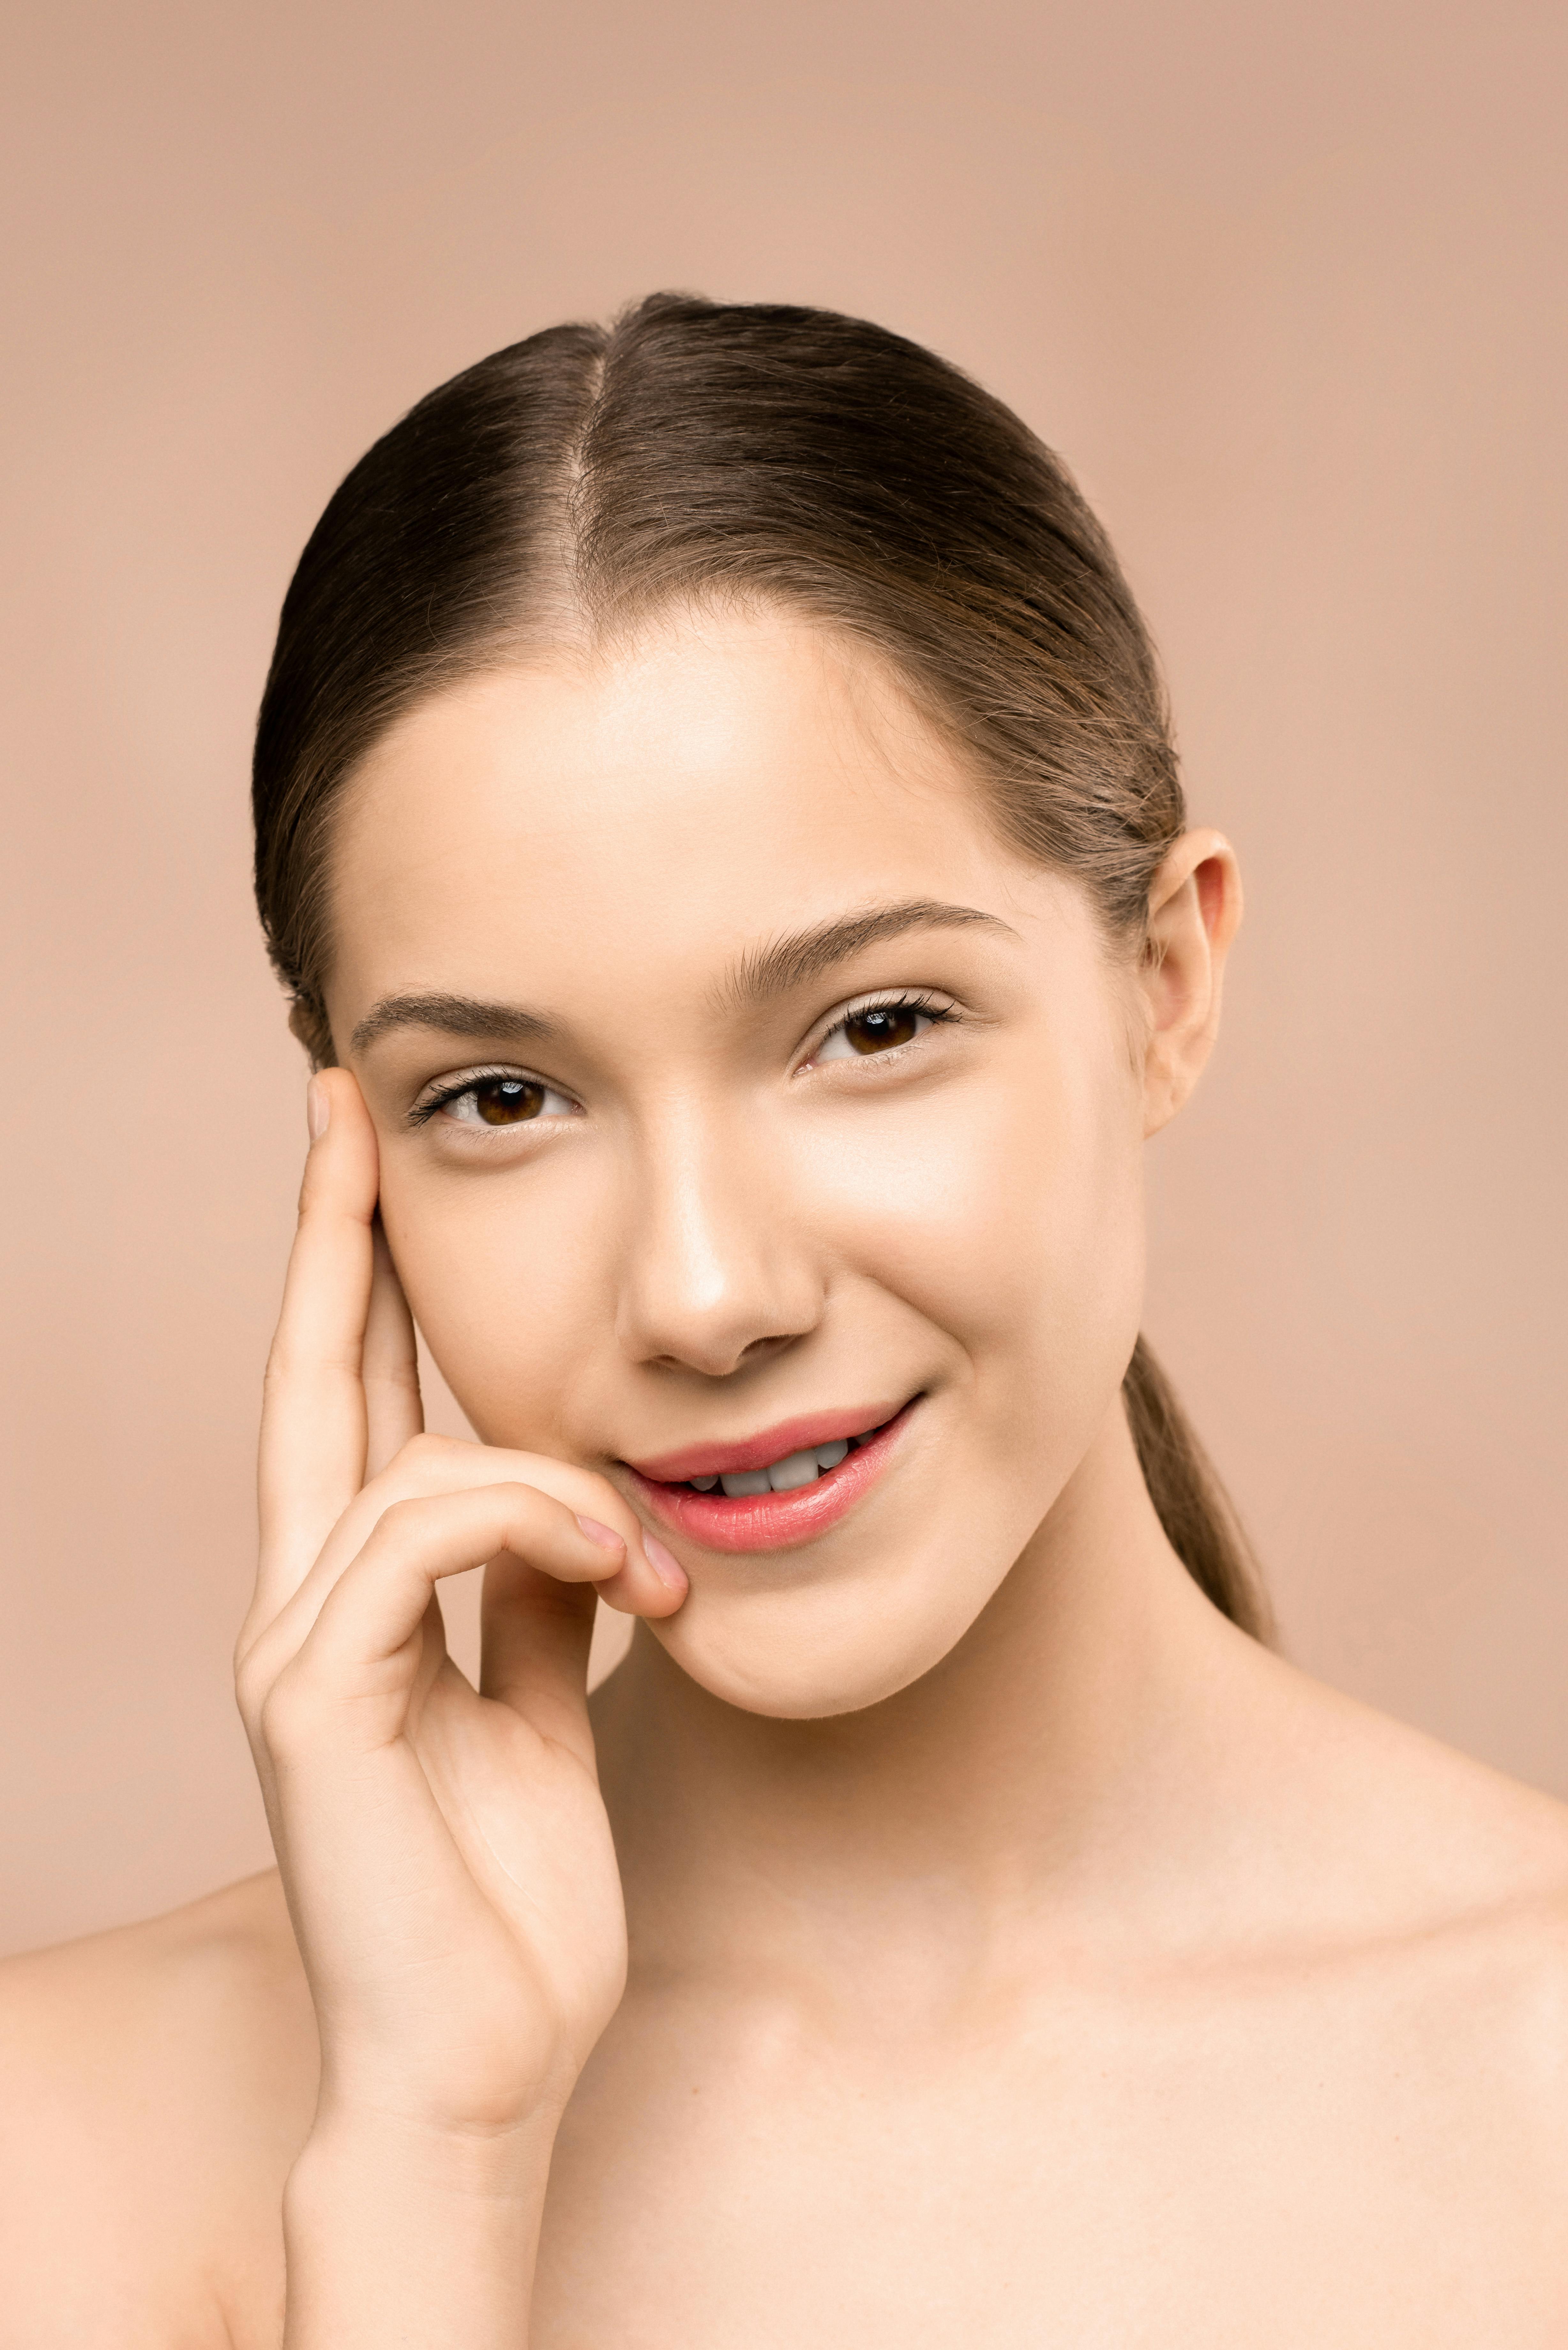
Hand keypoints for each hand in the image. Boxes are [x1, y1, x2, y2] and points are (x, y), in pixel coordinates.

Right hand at [236, 1067, 686, 2149]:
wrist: (486, 2062)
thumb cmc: (510, 1902)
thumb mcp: (540, 1707)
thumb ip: (535, 1602)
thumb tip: (573, 1506)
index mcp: (360, 1604)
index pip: (342, 1403)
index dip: (347, 1283)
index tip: (364, 1165)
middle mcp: (302, 1606)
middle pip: (308, 1379)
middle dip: (333, 1238)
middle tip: (344, 1107)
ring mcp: (292, 1648)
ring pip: (412, 1461)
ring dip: (559, 1486)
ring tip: (653, 1570)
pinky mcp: (311, 1697)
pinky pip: (418, 1535)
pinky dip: (535, 1529)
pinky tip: (618, 1579)